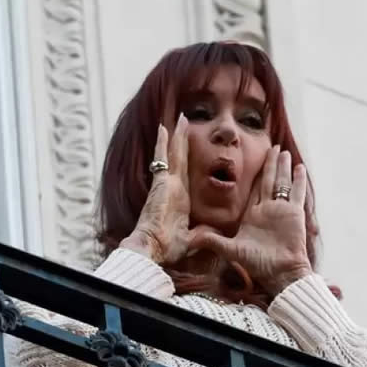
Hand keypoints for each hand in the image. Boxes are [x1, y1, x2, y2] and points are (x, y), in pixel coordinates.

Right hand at [120, 114, 202, 263]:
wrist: (153, 248)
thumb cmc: (167, 247)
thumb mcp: (192, 238)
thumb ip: (202, 232)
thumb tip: (214, 232)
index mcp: (180, 198)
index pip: (186, 173)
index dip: (189, 158)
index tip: (192, 146)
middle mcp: (172, 187)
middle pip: (179, 158)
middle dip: (183, 140)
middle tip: (186, 122)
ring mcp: (165, 183)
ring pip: (173, 153)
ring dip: (176, 135)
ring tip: (181, 118)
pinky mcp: (160, 182)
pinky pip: (162, 158)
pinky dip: (162, 143)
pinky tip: (164, 128)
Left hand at [191, 146, 313, 296]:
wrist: (279, 272)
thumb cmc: (257, 264)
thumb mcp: (231, 249)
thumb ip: (213, 241)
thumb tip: (190, 239)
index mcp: (253, 216)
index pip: (251, 190)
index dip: (251, 175)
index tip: (250, 160)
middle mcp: (267, 210)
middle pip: (267, 180)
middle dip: (269, 164)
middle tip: (270, 147)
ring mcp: (281, 210)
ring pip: (281, 182)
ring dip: (282, 166)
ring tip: (282, 150)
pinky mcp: (294, 213)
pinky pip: (296, 192)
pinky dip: (298, 179)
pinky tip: (299, 166)